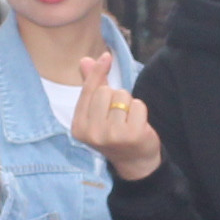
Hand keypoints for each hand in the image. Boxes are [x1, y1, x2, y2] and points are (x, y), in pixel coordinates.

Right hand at [65, 49, 161, 179]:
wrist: (134, 162)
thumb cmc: (114, 133)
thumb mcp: (98, 112)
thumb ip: (92, 86)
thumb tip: (85, 60)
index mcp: (79, 127)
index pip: (88, 91)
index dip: (98, 72)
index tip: (106, 56)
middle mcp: (92, 133)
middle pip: (106, 91)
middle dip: (116, 96)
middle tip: (118, 115)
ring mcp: (112, 135)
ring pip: (122, 96)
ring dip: (128, 104)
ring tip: (127, 121)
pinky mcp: (132, 134)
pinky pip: (137, 104)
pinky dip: (140, 110)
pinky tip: (137, 124)